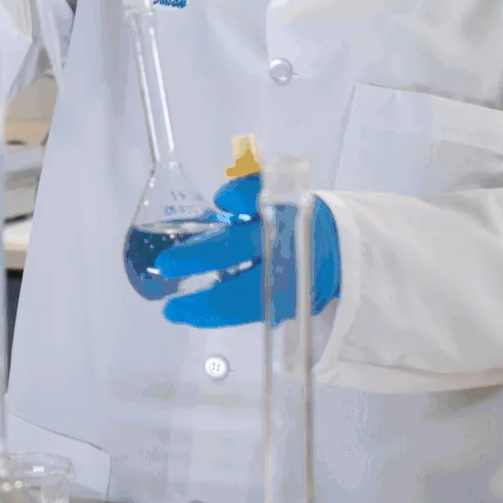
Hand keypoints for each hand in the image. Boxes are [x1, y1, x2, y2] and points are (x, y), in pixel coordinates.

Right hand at [156, 174, 341, 329]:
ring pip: (244, 220)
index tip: (174, 311)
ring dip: (210, 230)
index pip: (237, 301)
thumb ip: (244, 301)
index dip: (202, 308)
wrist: (335, 243)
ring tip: (182, 235)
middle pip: (234, 253)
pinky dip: (236, 195)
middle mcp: (285, 253)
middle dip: (195, 260)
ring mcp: (284, 221)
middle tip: (167, 265)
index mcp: (286, 289)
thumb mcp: (278, 299)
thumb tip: (195, 308)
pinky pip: (258, 191)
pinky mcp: (282, 195)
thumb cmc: (293, 275)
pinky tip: (222, 203)